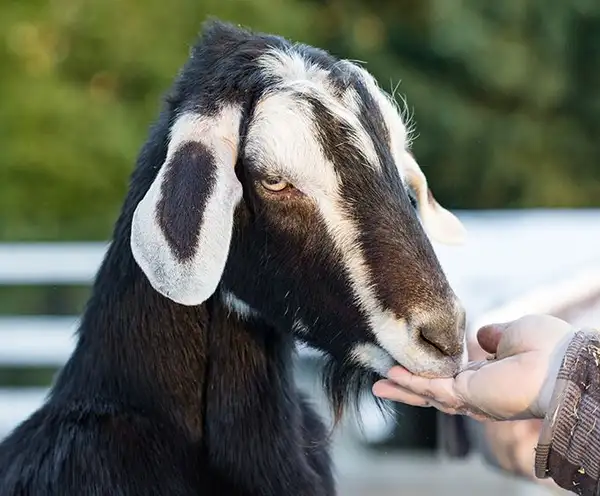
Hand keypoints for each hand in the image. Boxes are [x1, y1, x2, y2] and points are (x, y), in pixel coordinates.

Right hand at [372, 314, 574, 420]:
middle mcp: (478, 391)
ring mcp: (472, 396)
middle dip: (407, 387)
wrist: (563, 362)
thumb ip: (493, 335)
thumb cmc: (549, 346)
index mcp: (489, 376)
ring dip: (402, 387)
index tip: (410, 360)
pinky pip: (432, 389)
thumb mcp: (514, 332)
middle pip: (434, 391)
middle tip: (381, 381)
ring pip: (428, 394)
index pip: (451, 375)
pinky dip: (411, 382)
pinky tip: (391, 374)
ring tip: (378, 382)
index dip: (429, 369)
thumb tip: (480, 336)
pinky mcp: (468, 395)